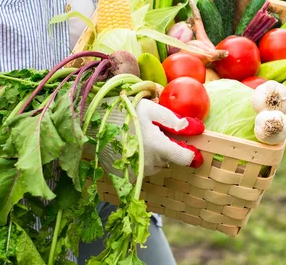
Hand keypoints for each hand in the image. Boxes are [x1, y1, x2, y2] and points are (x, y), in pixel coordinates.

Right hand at [87, 99, 203, 177]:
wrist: (93, 124)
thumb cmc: (124, 113)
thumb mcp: (151, 109)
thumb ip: (173, 120)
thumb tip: (192, 127)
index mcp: (159, 148)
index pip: (185, 159)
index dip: (190, 152)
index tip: (188, 146)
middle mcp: (150, 164)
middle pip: (169, 160)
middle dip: (166, 148)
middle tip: (153, 132)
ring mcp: (137, 172)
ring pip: (155, 165)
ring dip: (153, 155)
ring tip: (140, 138)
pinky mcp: (126, 175)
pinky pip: (141, 169)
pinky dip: (140, 160)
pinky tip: (130, 146)